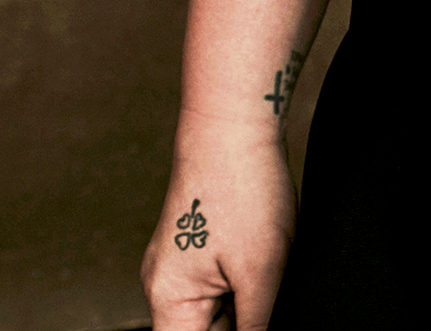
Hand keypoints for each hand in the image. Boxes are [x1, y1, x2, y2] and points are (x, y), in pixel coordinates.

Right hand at [140, 118, 295, 330]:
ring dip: (247, 298)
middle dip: (241, 318)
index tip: (258, 318)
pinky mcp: (197, 242)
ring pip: (218, 306)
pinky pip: (221, 279)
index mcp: (168, 300)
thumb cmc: (244, 187)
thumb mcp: (261, 269)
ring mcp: (179, 261)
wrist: (235, 120)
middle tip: (266, 282)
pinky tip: (265, 249)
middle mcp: (164, 285)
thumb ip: (256, 324)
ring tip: (265, 261)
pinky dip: (245, 276)